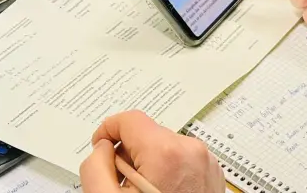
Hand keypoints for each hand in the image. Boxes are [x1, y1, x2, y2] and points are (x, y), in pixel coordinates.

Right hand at [80, 111, 223, 192]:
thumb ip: (95, 166)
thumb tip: (101, 148)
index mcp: (166, 152)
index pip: (129, 119)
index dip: (107, 132)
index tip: (99, 148)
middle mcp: (192, 152)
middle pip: (147, 135)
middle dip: (128, 156)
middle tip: (120, 187)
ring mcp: (206, 164)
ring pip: (164, 150)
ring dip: (147, 167)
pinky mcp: (211, 176)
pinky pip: (181, 163)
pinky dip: (166, 175)